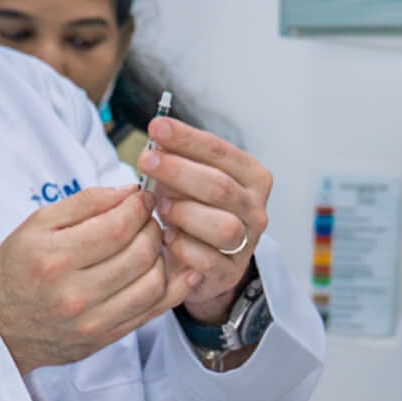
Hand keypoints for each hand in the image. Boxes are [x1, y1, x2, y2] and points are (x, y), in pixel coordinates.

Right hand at [0, 180, 175, 372]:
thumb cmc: (16, 270)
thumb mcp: (37, 224)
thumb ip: (85, 202)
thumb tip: (130, 192)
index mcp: (54, 258)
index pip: (118, 227)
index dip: (140, 207)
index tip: (142, 198)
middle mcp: (74, 293)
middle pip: (141, 253)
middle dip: (153, 228)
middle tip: (146, 220)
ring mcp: (93, 321)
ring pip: (154, 282)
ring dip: (163, 256)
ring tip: (150, 244)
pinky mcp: (106, 338)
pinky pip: (154, 311)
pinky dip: (173, 287)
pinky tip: (177, 269)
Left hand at [139, 116, 276, 318]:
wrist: (202, 263)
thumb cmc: (193, 212)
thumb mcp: (187, 180)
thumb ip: (177, 159)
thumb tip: (157, 134)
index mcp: (251, 177)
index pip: (221, 152)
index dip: (188, 139)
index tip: (158, 128)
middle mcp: (255, 209)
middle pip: (220, 186)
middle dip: (179, 171)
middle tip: (146, 161)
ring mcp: (246, 243)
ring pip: (223, 226)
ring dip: (185, 213)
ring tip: (160, 208)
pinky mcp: (229, 272)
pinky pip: (208, 260)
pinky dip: (183, 247)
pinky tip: (166, 237)